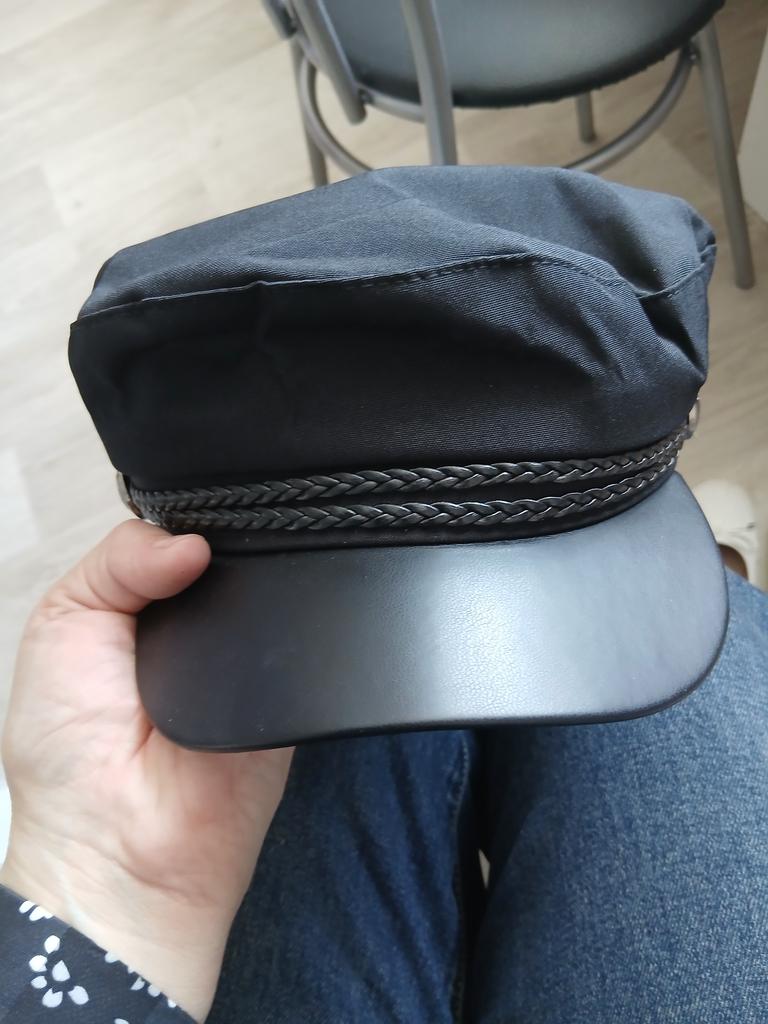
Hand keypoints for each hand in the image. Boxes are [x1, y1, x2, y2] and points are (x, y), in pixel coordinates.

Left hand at [0, 521, 292, 1021]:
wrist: (116, 844)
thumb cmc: (67, 748)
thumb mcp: (63, 620)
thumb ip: (118, 560)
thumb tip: (193, 542)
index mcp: (149, 602)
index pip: (186, 535)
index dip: (187, 523)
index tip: (187, 527)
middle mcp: (202, 625)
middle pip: (234, 555)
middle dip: (220, 551)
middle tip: (195, 571)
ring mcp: (249, 658)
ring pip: (270, 591)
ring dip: (249, 591)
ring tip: (214, 615)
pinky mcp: (290, 691)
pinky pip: (300, 645)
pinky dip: (283, 634)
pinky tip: (252, 639)